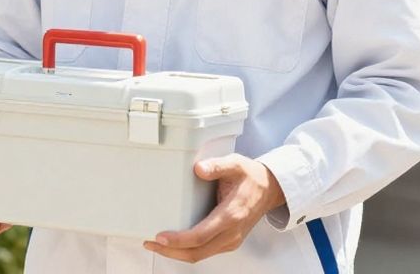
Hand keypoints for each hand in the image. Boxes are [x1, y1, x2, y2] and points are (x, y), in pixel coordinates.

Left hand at [143, 154, 285, 262]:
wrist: (270, 189)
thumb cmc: (250, 176)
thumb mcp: (236, 164)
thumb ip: (217, 165)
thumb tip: (199, 168)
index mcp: (231, 215)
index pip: (201, 235)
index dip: (179, 239)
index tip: (160, 236)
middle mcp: (231, 232)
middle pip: (197, 252)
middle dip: (171, 251)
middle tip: (149, 243)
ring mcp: (231, 240)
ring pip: (200, 255)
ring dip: (177, 253)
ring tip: (156, 244)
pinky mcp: (229, 241)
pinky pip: (205, 251)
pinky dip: (187, 250)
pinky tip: (174, 242)